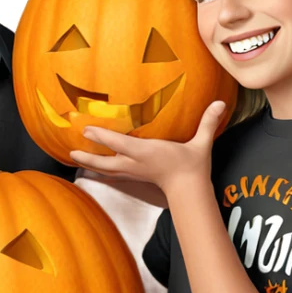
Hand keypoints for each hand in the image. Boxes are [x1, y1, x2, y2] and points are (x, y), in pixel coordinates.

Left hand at [69, 101, 226, 196]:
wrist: (190, 189)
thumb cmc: (193, 165)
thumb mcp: (201, 143)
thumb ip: (207, 122)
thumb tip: (221, 103)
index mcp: (147, 152)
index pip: (120, 144)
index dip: (102, 137)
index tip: (86, 130)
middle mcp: (136, 163)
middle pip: (106, 162)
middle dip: (88, 156)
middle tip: (70, 151)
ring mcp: (134, 172)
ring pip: (107, 170)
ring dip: (90, 164)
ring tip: (74, 158)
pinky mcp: (135, 177)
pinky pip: (113, 174)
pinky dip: (101, 170)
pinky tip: (92, 168)